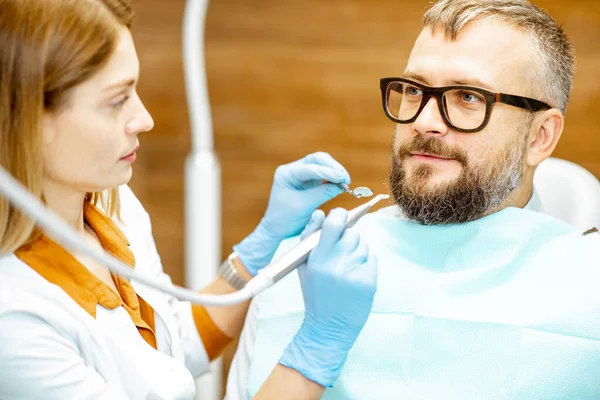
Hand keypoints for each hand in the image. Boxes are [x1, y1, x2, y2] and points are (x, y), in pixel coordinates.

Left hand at [234, 152, 349, 275]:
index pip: (310, 168)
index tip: (343, 179)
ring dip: (335, 171)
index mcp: (286, 174)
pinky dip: (333, 177)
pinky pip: (324, 174)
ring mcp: (301, 174)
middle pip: (317, 159)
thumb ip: (322, 194)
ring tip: (345, 182)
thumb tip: (342, 186)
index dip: (328, 172)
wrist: (277, 229)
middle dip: (333, 167)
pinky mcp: (308, 181)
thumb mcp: (304, 207)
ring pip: (322, 164)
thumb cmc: (285, 219)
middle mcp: (293, 170)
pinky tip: (341, 184)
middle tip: (346, 179)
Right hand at [279, 208, 377, 387]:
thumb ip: (309, 237)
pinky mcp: (369, 281)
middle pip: (352, 233)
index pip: (334, 222)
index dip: (340, 215)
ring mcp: (353, 272)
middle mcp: (336, 263)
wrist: (328, 328)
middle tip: (340, 256)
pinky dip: (366, 265)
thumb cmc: (315, 294)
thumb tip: (320, 213)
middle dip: (347, 240)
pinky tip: (355, 279)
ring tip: (347, 271)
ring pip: (363, 246)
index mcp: (317, 257)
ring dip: (357, 254)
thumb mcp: (304, 265)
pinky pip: (372, 259)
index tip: (340, 218)